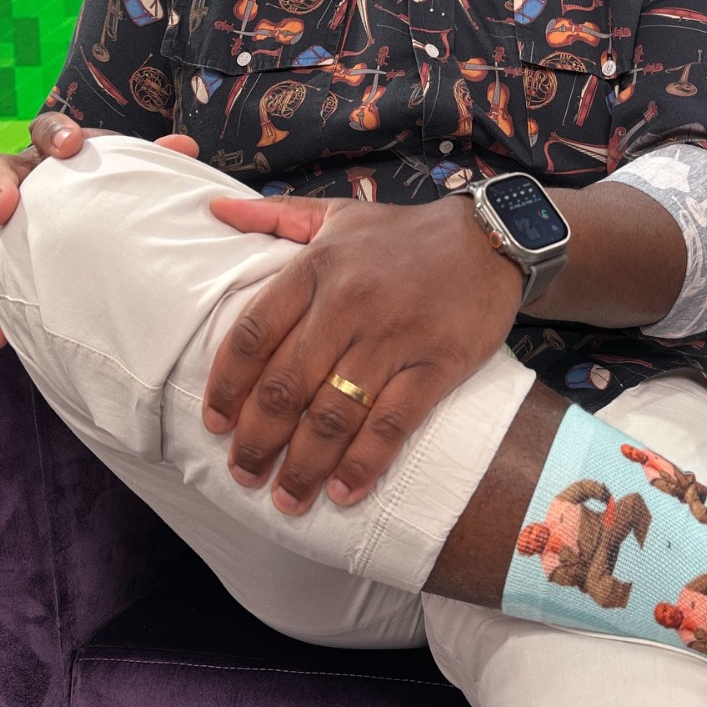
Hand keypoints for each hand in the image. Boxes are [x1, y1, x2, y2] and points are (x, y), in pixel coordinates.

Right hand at [0, 113, 198, 346]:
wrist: (104, 245)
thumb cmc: (118, 202)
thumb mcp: (133, 182)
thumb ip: (153, 165)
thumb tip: (183, 147)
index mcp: (53, 155)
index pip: (45, 130)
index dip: (54, 133)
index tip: (70, 146)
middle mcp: (20, 183)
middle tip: (2, 209)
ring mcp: (2, 225)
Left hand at [202, 192, 524, 511]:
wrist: (492, 237)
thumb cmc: (405, 233)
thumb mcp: (336, 213)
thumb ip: (272, 214)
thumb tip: (213, 209)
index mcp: (316, 267)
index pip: (254, 334)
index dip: (227, 385)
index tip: (215, 422)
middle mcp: (349, 302)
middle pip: (286, 385)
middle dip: (258, 440)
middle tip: (243, 473)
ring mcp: (394, 336)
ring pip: (334, 413)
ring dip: (304, 464)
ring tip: (287, 498)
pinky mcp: (437, 363)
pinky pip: (392, 423)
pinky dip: (364, 463)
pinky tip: (343, 492)